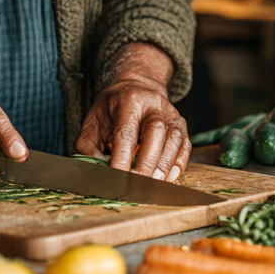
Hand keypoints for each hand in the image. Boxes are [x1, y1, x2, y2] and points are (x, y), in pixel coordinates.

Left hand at [74, 43, 188, 180]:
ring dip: (165, 165)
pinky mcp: (181, 124)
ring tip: (155, 185)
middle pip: (155, 132)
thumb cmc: (112, 109)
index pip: (126, 132)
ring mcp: (170, 114)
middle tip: (139, 183)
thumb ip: (89, 147)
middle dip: (148, 161)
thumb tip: (97, 172)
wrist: (135, 88)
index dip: (122, 157)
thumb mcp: (93, 122)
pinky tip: (169, 178)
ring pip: (174, 139)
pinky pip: (185, 145)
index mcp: (128, 102)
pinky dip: (178, 164)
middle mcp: (153, 105)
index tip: (117, 178)